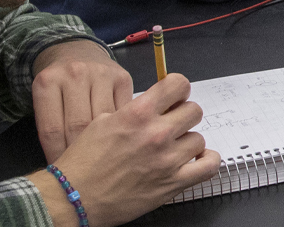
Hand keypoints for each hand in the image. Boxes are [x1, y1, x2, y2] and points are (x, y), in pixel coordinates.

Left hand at [31, 40, 132, 162]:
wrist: (75, 50)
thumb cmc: (58, 85)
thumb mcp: (46, 101)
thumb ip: (52, 126)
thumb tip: (64, 167)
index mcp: (47, 82)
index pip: (52, 130)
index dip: (58, 157)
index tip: (64, 175)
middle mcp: (74, 74)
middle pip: (79, 127)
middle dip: (82, 155)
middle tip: (85, 174)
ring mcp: (100, 73)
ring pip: (104, 120)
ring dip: (105, 144)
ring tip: (103, 161)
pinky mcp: (123, 76)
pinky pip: (123, 111)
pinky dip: (121, 128)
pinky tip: (118, 140)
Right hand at [33, 73, 218, 226]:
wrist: (74, 197)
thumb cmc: (83, 163)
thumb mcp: (102, 122)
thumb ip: (133, 111)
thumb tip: (155, 105)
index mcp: (137, 114)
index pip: (178, 85)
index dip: (179, 89)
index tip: (176, 96)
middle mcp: (155, 134)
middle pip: (194, 111)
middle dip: (182, 116)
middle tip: (171, 125)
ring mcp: (166, 159)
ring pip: (198, 138)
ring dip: (187, 142)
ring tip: (171, 149)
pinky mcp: (172, 183)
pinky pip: (209, 166)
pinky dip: (207, 161)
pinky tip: (196, 160)